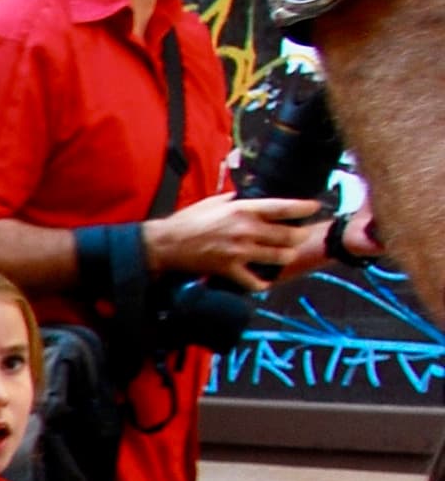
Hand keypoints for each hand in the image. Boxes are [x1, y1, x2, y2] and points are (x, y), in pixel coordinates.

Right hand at [145, 192, 333, 286]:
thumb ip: (238, 200)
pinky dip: (262, 284)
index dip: (305, 208)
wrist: (165, 244)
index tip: (314, 207)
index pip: (285, 207)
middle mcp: (246, 229)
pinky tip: (264, 282)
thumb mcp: (215, 201)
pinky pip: (254, 282)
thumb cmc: (188, 221)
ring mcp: (239, 251)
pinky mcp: (228, 269)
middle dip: (299, 236)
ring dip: (285, 257)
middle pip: (289, 235)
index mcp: (244, 209)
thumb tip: (254, 197)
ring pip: (279, 257)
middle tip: (300, 235)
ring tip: (285, 255)